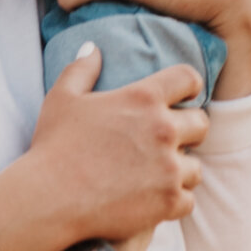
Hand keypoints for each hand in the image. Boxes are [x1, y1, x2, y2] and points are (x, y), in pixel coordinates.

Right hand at [0, 46, 205, 250]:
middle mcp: (163, 129)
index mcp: (143, 98)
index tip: (183, 98)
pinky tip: (153, 201)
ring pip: (196, 167)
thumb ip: (81, 69)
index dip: (188, 87)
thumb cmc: (53, 146)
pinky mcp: (168, 202)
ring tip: (157, 176)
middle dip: (188, 132)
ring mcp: (169, 168)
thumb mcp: (61, 98)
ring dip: (180, 171)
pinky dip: (173, 203)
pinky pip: (188, 201)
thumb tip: (93, 48)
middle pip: (201, 124)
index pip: (189, 79)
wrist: (48, 198)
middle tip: (167, 143)